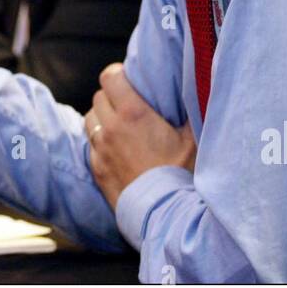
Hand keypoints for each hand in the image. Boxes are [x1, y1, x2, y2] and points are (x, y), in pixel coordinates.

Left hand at [84, 63, 196, 208]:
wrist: (165, 213)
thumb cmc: (181, 174)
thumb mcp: (192, 137)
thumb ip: (189, 110)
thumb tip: (196, 90)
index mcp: (132, 114)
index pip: (110, 77)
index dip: (117, 74)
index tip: (127, 78)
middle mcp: (111, 128)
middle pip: (99, 96)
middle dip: (111, 96)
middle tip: (127, 103)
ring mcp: (101, 150)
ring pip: (90, 120)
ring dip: (102, 118)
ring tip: (119, 125)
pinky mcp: (97, 170)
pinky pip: (91, 146)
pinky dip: (100, 142)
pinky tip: (116, 148)